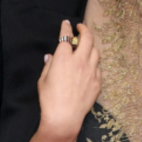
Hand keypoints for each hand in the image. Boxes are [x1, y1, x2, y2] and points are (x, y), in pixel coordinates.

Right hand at [37, 20, 100, 141]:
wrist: (64, 117)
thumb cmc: (50, 99)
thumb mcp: (43, 80)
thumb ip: (49, 64)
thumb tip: (51, 56)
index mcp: (63, 58)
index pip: (66, 36)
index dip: (66, 28)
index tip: (66, 24)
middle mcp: (79, 61)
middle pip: (88, 38)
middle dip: (85, 29)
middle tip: (81, 28)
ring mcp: (91, 71)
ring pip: (96, 51)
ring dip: (91, 46)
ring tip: (86, 47)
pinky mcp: (97, 82)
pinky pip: (98, 67)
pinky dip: (93, 63)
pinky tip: (89, 66)